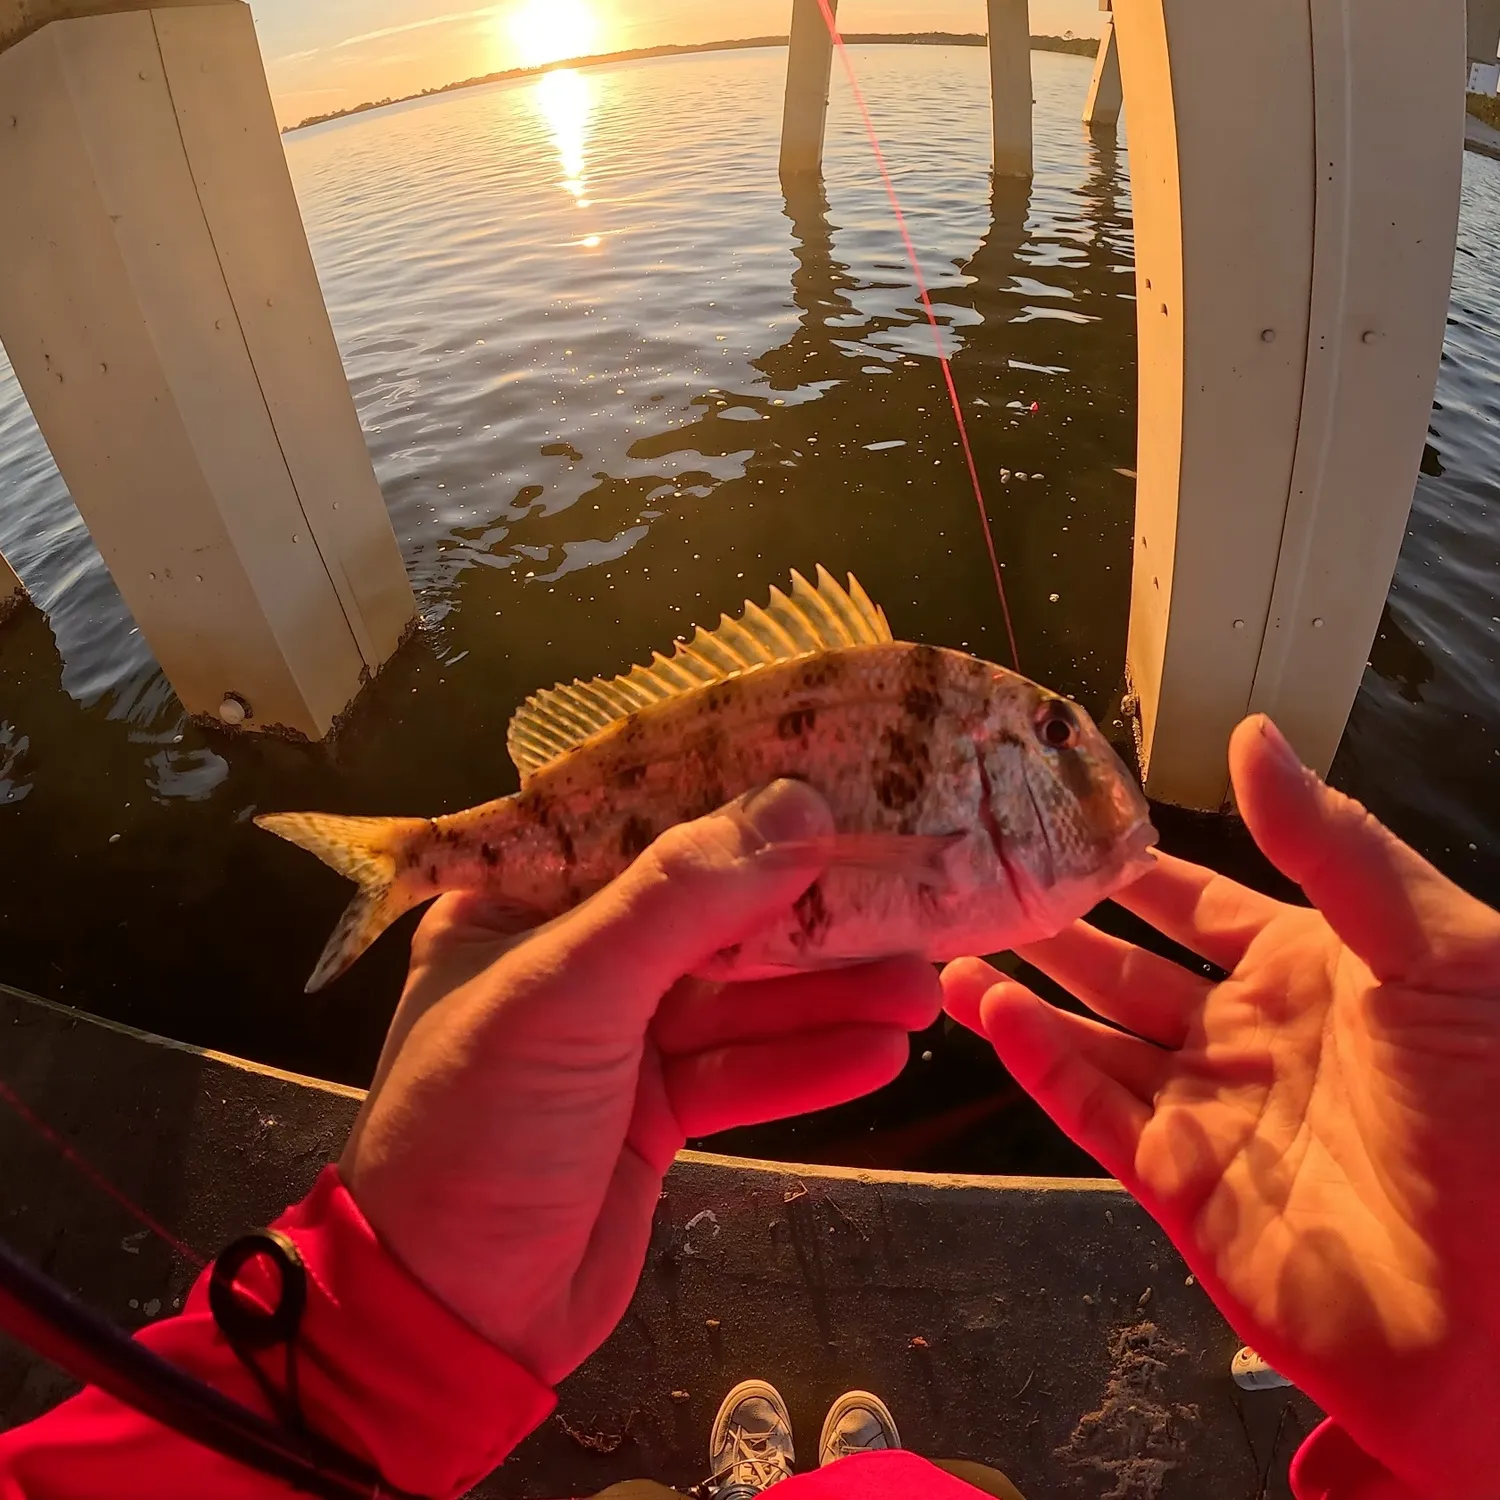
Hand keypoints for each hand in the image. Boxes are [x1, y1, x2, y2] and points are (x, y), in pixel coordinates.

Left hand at [339, 781, 940, 1385]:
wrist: (447, 1322)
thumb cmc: (482, 1130)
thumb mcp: (570, 994)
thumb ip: (681, 900)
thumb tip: (800, 808)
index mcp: (520, 903)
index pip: (645, 830)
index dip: (742, 810)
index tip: (842, 788)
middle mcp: (570, 958)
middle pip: (711, 918)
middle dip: (808, 919)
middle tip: (906, 901)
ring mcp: (616, 1039)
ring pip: (740, 1000)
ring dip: (828, 998)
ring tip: (922, 988)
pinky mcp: (655, 1112)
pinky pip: (742, 1071)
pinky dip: (806, 1065)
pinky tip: (879, 1053)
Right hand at [943, 715, 1499, 1498]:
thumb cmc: (1495, 1107)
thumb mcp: (1439, 951)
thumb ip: (1334, 846)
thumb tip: (1248, 735)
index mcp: (1313, 967)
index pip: (1193, 899)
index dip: (1125, 863)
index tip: (1049, 816)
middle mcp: (1248, 1032)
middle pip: (1126, 966)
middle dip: (1054, 922)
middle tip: (974, 874)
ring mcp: (1209, 1111)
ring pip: (1093, 1036)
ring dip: (1022, 991)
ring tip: (946, 940)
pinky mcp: (1178, 1186)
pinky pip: (1091, 1108)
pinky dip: (1034, 1060)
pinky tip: (985, 1009)